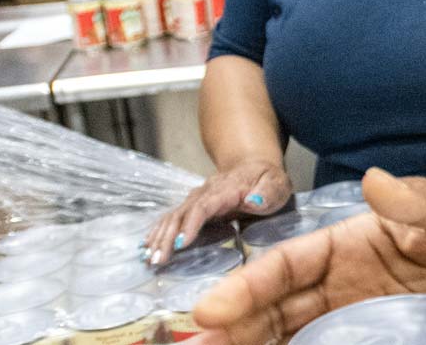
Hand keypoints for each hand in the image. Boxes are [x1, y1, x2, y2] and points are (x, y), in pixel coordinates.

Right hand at [146, 160, 290, 264]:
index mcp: (226, 189)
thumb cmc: (267, 179)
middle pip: (182, 213)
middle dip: (167, 237)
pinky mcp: (192, 205)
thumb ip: (268, 192)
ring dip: (159, 237)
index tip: (181, 243)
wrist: (254, 166)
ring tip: (148, 258)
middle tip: (158, 259)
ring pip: (173, 216)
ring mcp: (196, 198)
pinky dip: (158, 231)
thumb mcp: (277, 184)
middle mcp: (205, 192)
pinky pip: (171, 218)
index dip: (191, 224)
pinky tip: (148, 246)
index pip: (203, 206)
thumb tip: (254, 201)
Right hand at [189, 168, 425, 344]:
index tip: (215, 310)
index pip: (291, 263)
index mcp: (357, 239)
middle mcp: (348, 279)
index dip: (250, 285)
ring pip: (289, 332)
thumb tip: (376, 182)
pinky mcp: (378, 336)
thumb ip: (423, 201)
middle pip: (276, 304)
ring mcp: (359, 312)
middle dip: (233, 327)